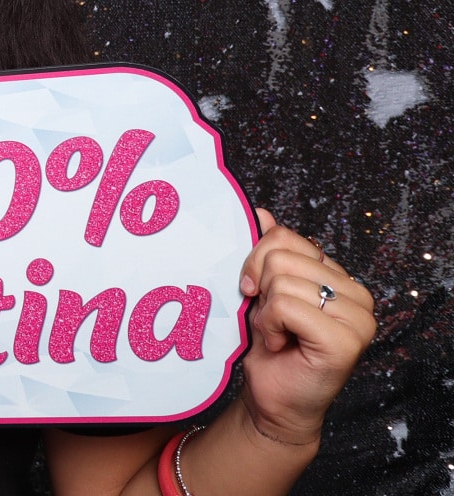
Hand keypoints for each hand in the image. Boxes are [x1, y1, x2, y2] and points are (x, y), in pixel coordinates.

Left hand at [236, 208, 375, 446]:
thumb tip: (261, 212)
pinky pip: (286, 306)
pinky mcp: (347, 340)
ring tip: (276, 334)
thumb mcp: (263, 291)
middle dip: (259, 288)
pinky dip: (271, 326)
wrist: (273, 399)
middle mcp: (357, 293)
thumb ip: (267, 253)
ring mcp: (358, 318)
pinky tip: (281, 345)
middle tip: (268, 319)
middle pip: (280, 255)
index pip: (286, 237)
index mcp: (339, 276)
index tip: (254, 291)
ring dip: (264, 312)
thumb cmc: (270, 347)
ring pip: (281, 281)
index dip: (257, 261)